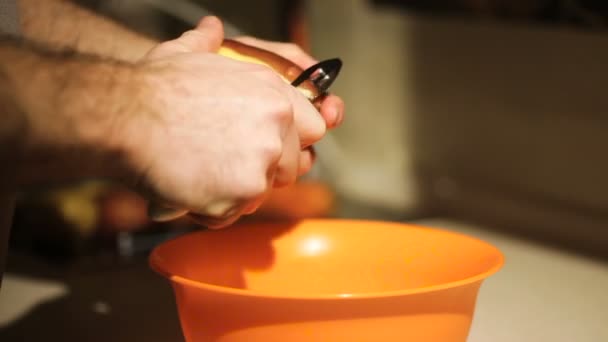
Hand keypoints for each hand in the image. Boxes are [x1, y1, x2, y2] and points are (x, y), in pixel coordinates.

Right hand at [119, 17, 325, 227]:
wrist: (124, 116)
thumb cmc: (153, 88)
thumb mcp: (186, 54)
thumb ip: (207, 43)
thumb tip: (211, 28)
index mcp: (273, 93)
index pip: (314, 128)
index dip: (294, 142)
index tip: (273, 148)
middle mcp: (276, 126)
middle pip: (294, 166)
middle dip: (265, 171)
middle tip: (229, 166)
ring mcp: (262, 161)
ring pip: (263, 193)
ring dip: (236, 192)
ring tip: (202, 176)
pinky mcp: (242, 194)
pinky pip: (235, 214)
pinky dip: (213, 210)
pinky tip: (190, 191)